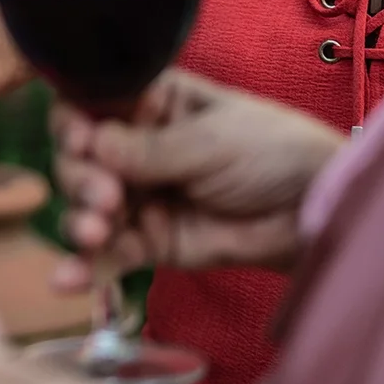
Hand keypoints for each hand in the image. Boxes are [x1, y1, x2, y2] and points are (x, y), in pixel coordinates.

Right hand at [51, 70, 346, 289]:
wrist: (319, 214)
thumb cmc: (275, 153)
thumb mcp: (213, 140)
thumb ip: (149, 149)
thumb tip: (88, 145)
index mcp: (151, 104)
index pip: (89, 104)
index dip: (72, 121)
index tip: (79, 139)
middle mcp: (136, 147)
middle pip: (79, 158)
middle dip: (80, 177)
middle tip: (107, 196)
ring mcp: (141, 197)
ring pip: (87, 206)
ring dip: (80, 219)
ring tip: (93, 232)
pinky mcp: (152, 242)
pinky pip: (110, 253)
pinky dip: (86, 266)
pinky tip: (65, 279)